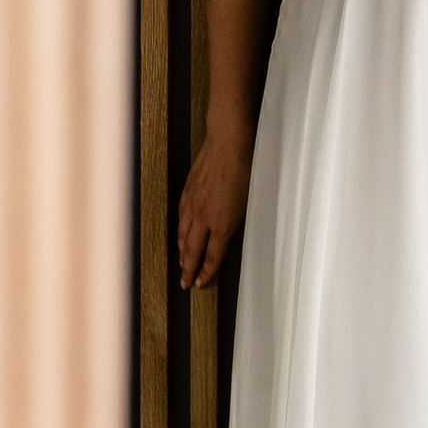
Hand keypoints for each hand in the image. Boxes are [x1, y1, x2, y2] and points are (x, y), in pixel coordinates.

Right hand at [178, 131, 252, 291]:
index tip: (200, 284)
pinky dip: (179, 231)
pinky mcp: (188, 193)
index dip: (205, 273)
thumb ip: (235, 223)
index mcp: (222, 223)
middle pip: (192, 251)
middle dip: (188, 269)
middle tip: (184, 282)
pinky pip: (180, 218)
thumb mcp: (248, 202)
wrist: (228, 144)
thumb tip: (227, 235)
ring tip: (181, 263)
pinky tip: (180, 235)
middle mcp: (204, 217)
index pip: (212, 256)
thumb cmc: (245, 170)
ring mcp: (193, 205)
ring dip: (182, 252)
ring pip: (183, 235)